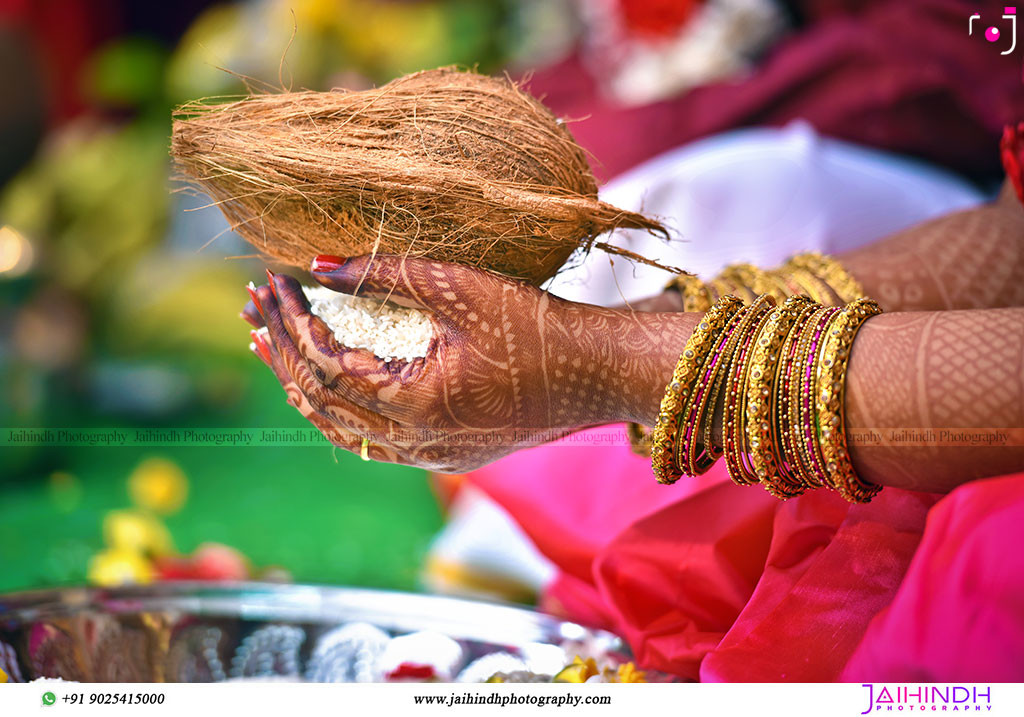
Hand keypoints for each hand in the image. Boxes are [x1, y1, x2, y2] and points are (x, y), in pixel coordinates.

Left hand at [243, 255, 685, 471]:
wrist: (597, 373)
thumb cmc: (537, 328)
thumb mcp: (460, 289)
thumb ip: (385, 274)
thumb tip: (318, 265)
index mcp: (414, 405)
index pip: (325, 366)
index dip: (293, 324)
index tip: (275, 285)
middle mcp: (415, 443)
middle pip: (320, 404)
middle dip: (282, 354)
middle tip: (256, 311)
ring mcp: (430, 456)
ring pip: (341, 431)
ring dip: (304, 387)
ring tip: (274, 348)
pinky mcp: (446, 455)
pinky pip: (371, 442)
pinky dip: (339, 411)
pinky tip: (328, 386)